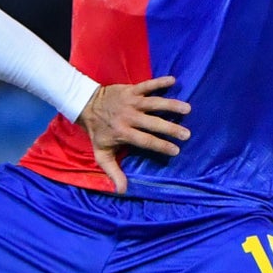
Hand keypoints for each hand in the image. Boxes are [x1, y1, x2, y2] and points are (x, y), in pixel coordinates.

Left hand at [75, 75, 190, 193]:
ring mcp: (131, 102)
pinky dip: (159, 82)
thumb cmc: (97, 132)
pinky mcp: (131, 89)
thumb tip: (122, 191)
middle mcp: (128, 117)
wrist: (85, 105)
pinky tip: (173, 80)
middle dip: (170, 129)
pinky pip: (147, 84)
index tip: (176, 150)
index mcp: (123, 133)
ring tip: (187, 109)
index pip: (145, 141)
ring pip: (153, 103)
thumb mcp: (101, 154)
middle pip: (153, 123)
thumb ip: (113, 172)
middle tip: (187, 134)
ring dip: (170, 105)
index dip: (161, 146)